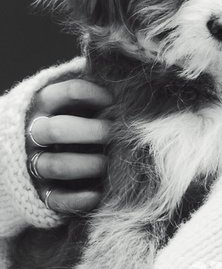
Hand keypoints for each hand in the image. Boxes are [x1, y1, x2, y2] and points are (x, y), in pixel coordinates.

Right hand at [25, 79, 112, 214]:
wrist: (43, 148)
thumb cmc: (76, 114)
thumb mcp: (80, 98)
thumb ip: (97, 90)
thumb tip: (128, 81)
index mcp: (46, 102)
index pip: (71, 91)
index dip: (98, 95)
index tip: (118, 101)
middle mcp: (35, 132)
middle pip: (57, 130)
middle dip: (93, 132)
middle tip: (116, 134)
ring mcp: (35, 163)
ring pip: (56, 165)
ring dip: (88, 165)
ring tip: (110, 163)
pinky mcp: (40, 192)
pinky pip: (55, 198)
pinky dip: (78, 198)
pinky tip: (98, 193)